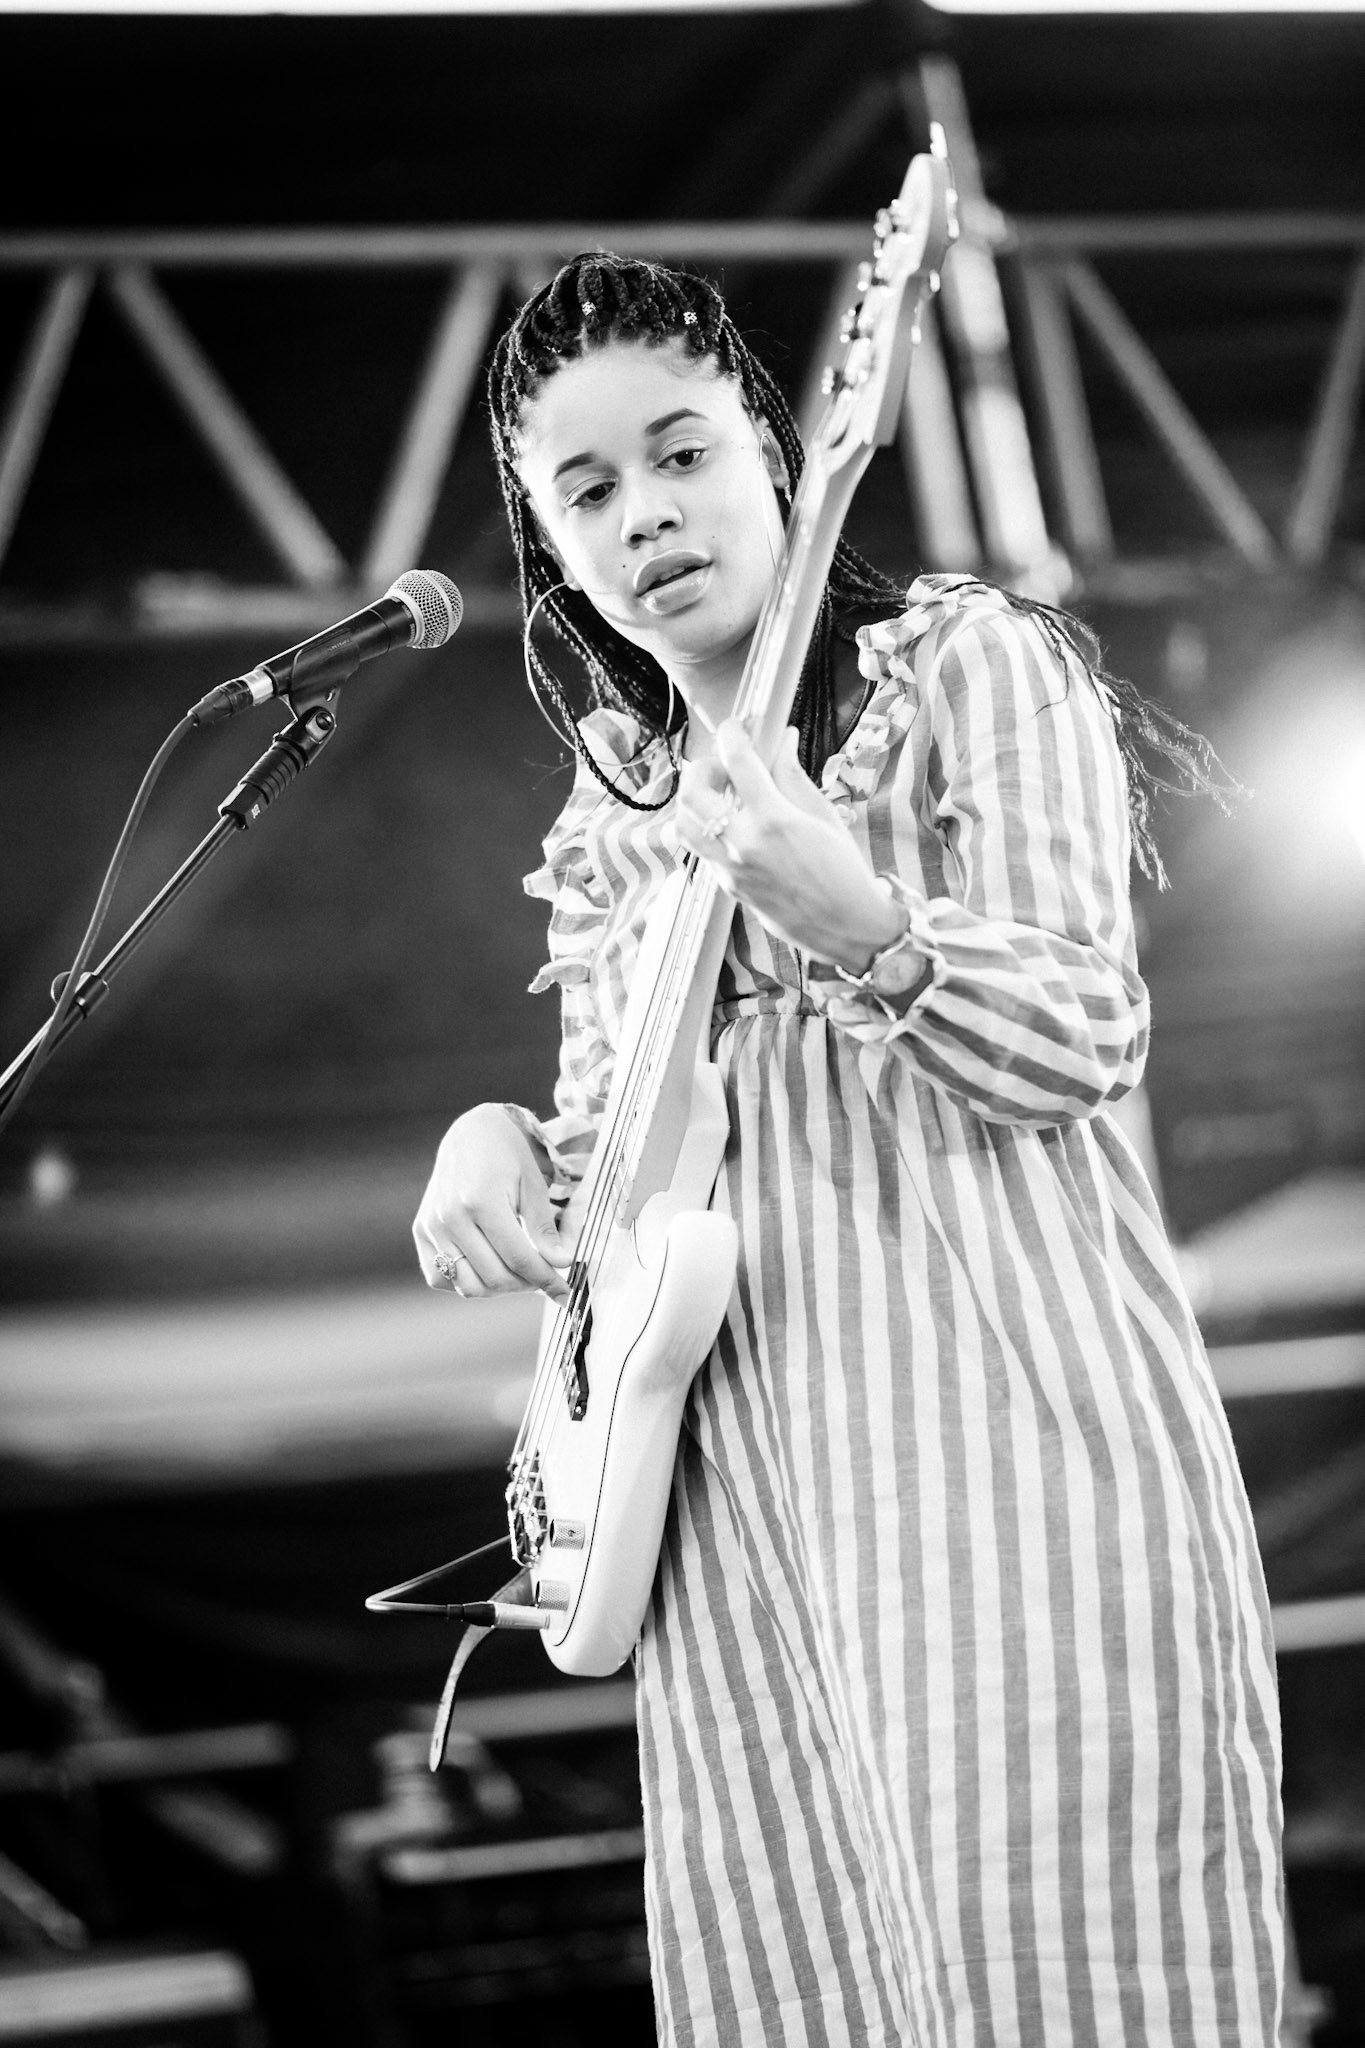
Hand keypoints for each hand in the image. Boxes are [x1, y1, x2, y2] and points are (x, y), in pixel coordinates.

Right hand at [413, 1104, 574, 1302]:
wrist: (471, 1133)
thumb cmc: (507, 1156)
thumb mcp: (533, 1185)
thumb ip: (543, 1228)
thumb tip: (560, 1265)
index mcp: (481, 1201)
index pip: (518, 1259)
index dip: (546, 1280)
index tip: (564, 1292)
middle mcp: (450, 1217)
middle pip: (494, 1278)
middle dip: (526, 1285)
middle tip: (543, 1277)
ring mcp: (431, 1226)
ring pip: (467, 1286)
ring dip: (497, 1289)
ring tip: (517, 1274)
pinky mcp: (420, 1232)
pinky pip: (439, 1277)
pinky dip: (465, 1282)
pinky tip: (486, 1267)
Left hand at [671, 720, 907, 972]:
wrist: (846, 926)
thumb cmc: (844, 871)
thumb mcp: (822, 816)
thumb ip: (793, 775)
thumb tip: (783, 739)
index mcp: (773, 819)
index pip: (737, 761)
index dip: (732, 734)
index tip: (736, 726)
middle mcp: (744, 844)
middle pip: (693, 792)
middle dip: (703, 767)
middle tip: (724, 766)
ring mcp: (731, 869)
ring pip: (683, 824)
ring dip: (694, 802)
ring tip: (720, 797)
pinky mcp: (728, 887)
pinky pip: (703, 850)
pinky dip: (708, 829)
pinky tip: (733, 826)